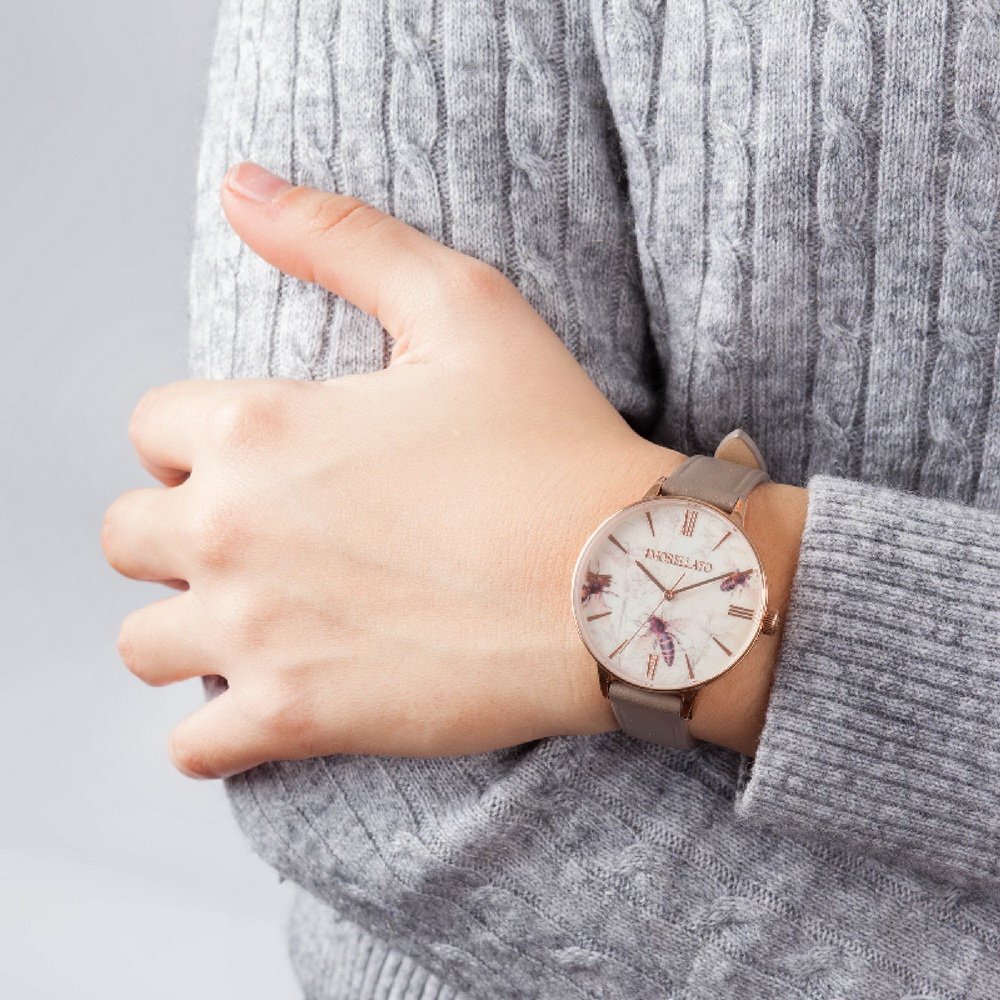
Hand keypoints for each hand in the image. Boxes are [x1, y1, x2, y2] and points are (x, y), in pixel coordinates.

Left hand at [102, 162, 684, 778]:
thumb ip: (344, 238)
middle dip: (180, 534)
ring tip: (259, 622)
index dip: (200, 443)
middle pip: (128, 537)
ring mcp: (255, 635)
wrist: (625, 584)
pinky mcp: (297, 720)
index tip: (262, 463)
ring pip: (145, 644)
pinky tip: (269, 702)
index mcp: (257, 430)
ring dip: (187, 630)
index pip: (151, 429)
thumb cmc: (555, 448)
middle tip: (263, 542)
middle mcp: (231, 532)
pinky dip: (216, 733)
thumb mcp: (464, 306)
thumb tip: (246, 185)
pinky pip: (194, 748)